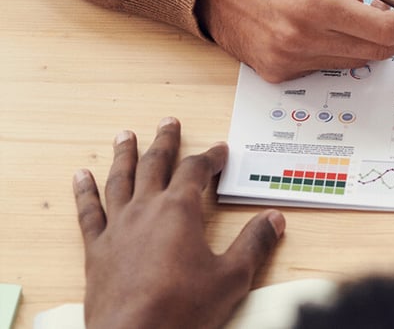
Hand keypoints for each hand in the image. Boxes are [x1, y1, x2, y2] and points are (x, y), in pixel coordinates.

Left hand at [73, 117, 284, 328]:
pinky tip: (81, 177)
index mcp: (180, 211)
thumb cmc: (183, 309)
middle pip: (155, 165)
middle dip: (166, 142)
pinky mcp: (96, 250)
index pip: (197, 171)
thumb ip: (254, 244)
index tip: (220, 150)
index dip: (211, 157)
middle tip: (169, 122)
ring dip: (124, 155)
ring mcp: (117, 228)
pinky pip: (89, 212)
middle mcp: (145, 211)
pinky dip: (85, 192)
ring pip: (119, 180)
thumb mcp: (232, 277)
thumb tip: (274, 219)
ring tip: (125, 135)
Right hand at [197, 0, 393, 82]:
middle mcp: (300, 40)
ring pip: (356, 61)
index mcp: (313, 5)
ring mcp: (288, 61)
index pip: (385, 29)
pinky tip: (342, 26)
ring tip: (379, 14)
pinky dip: (345, 48)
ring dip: (377, 41)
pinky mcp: (279, 73)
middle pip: (378, 51)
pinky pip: (329, 66)